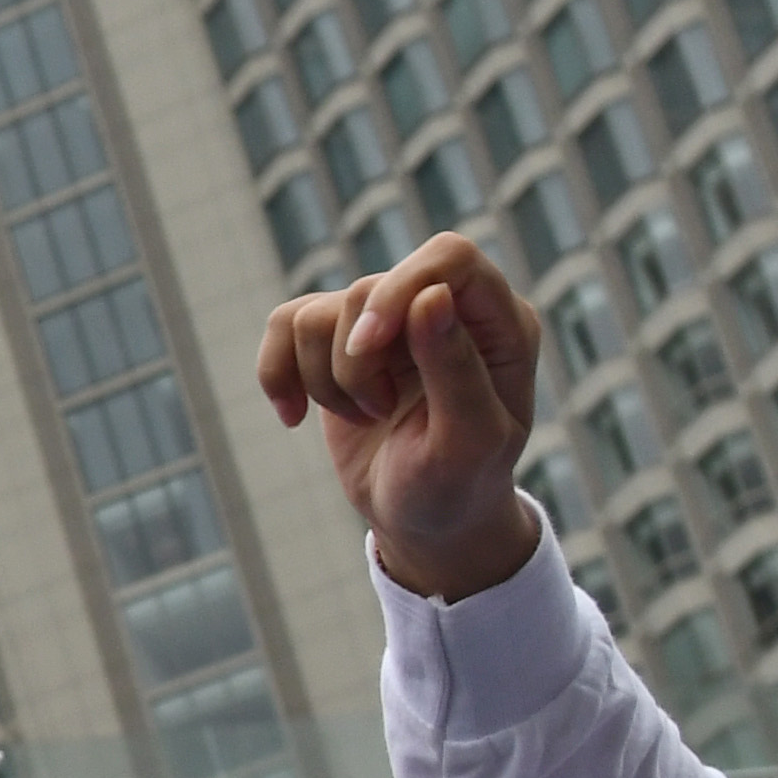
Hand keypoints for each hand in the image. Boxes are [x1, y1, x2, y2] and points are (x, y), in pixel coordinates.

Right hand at [257, 232, 543, 602]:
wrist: (426, 520)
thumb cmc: (460, 485)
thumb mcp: (468, 440)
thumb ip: (455, 368)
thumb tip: (431, 296)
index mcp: (499, 323)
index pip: (446, 258)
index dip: (397, 290)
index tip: (365, 347)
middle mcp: (445, 309)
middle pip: (368, 290)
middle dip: (355, 362)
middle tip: (377, 411)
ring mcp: (390, 323)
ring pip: (319, 314)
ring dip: (325, 380)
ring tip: (363, 418)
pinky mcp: (340, 342)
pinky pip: (284, 327)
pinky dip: (278, 375)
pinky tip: (296, 415)